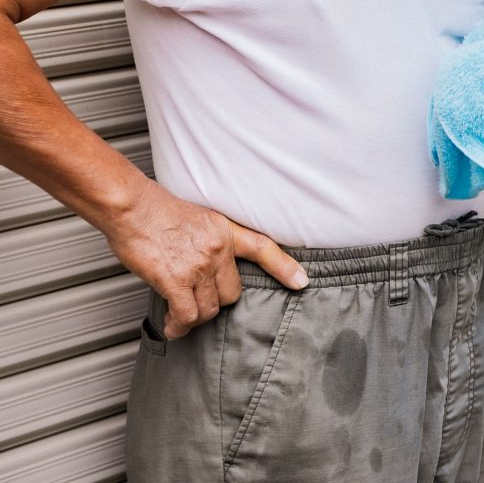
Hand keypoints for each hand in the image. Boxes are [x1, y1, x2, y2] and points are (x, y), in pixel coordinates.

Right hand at [104, 181, 306, 338]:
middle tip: (198, 303)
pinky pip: (186, 314)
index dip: (284, 267)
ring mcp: (198, 266)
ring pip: (209, 308)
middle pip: (232, 293)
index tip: (301, 281)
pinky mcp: (175, 280)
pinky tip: (173, 327)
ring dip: (196, 318)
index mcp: (226, 231)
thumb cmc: (157, 212)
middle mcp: (217, 249)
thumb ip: (211, 242)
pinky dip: (180, 326)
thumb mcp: (199, 218)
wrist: (133, 207)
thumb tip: (207, 267)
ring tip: (182, 319)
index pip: (263, 248)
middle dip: (217, 302)